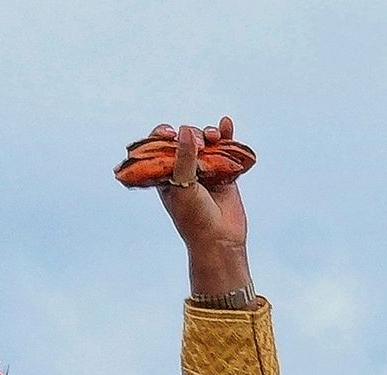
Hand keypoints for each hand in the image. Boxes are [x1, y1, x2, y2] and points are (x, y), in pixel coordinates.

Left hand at [148, 117, 250, 288]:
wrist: (219, 239)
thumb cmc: (194, 218)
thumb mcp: (182, 186)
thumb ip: (184, 158)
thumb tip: (186, 130)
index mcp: (166, 176)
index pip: (160, 148)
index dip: (162, 136)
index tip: (169, 132)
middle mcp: (184, 172)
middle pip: (185, 141)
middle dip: (192, 136)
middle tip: (200, 143)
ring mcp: (204, 171)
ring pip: (205, 143)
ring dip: (209, 134)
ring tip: (214, 136)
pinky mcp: (223, 173)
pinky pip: (224, 150)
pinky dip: (226, 135)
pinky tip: (226, 123)